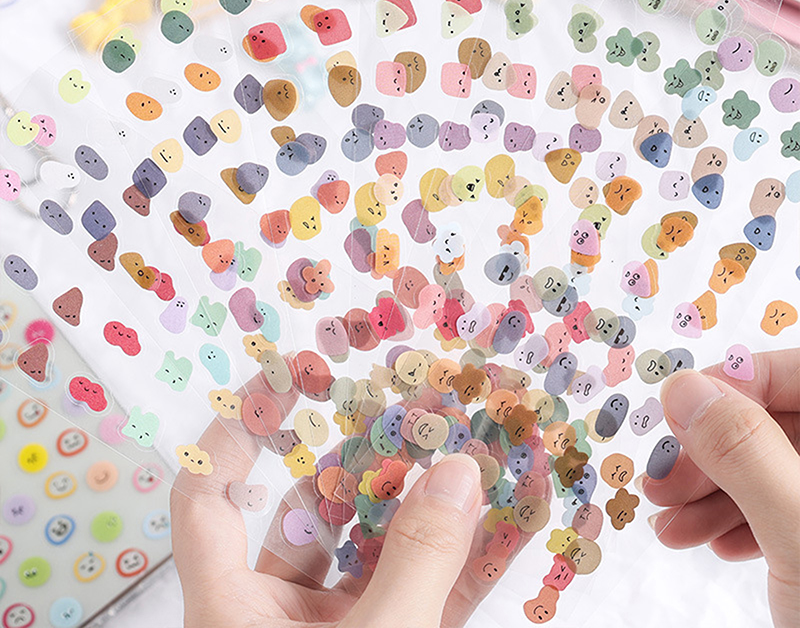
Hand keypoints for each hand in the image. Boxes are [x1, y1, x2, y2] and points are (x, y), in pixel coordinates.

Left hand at [170, 373, 511, 627]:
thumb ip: (418, 562)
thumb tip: (460, 467)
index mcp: (235, 612)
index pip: (207, 500)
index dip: (232, 434)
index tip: (278, 382)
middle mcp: (279, 617)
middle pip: (314, 511)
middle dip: (372, 459)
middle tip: (417, 402)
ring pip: (384, 551)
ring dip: (435, 504)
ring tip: (482, 446)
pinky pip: (430, 593)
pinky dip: (470, 561)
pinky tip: (516, 521)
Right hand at [640, 348, 799, 627]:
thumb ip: (747, 452)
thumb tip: (686, 389)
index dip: (738, 381)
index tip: (678, 407)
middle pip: (783, 425)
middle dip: (713, 451)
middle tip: (661, 481)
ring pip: (777, 470)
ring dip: (714, 492)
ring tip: (669, 524)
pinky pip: (785, 511)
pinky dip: (740, 522)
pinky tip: (708, 542)